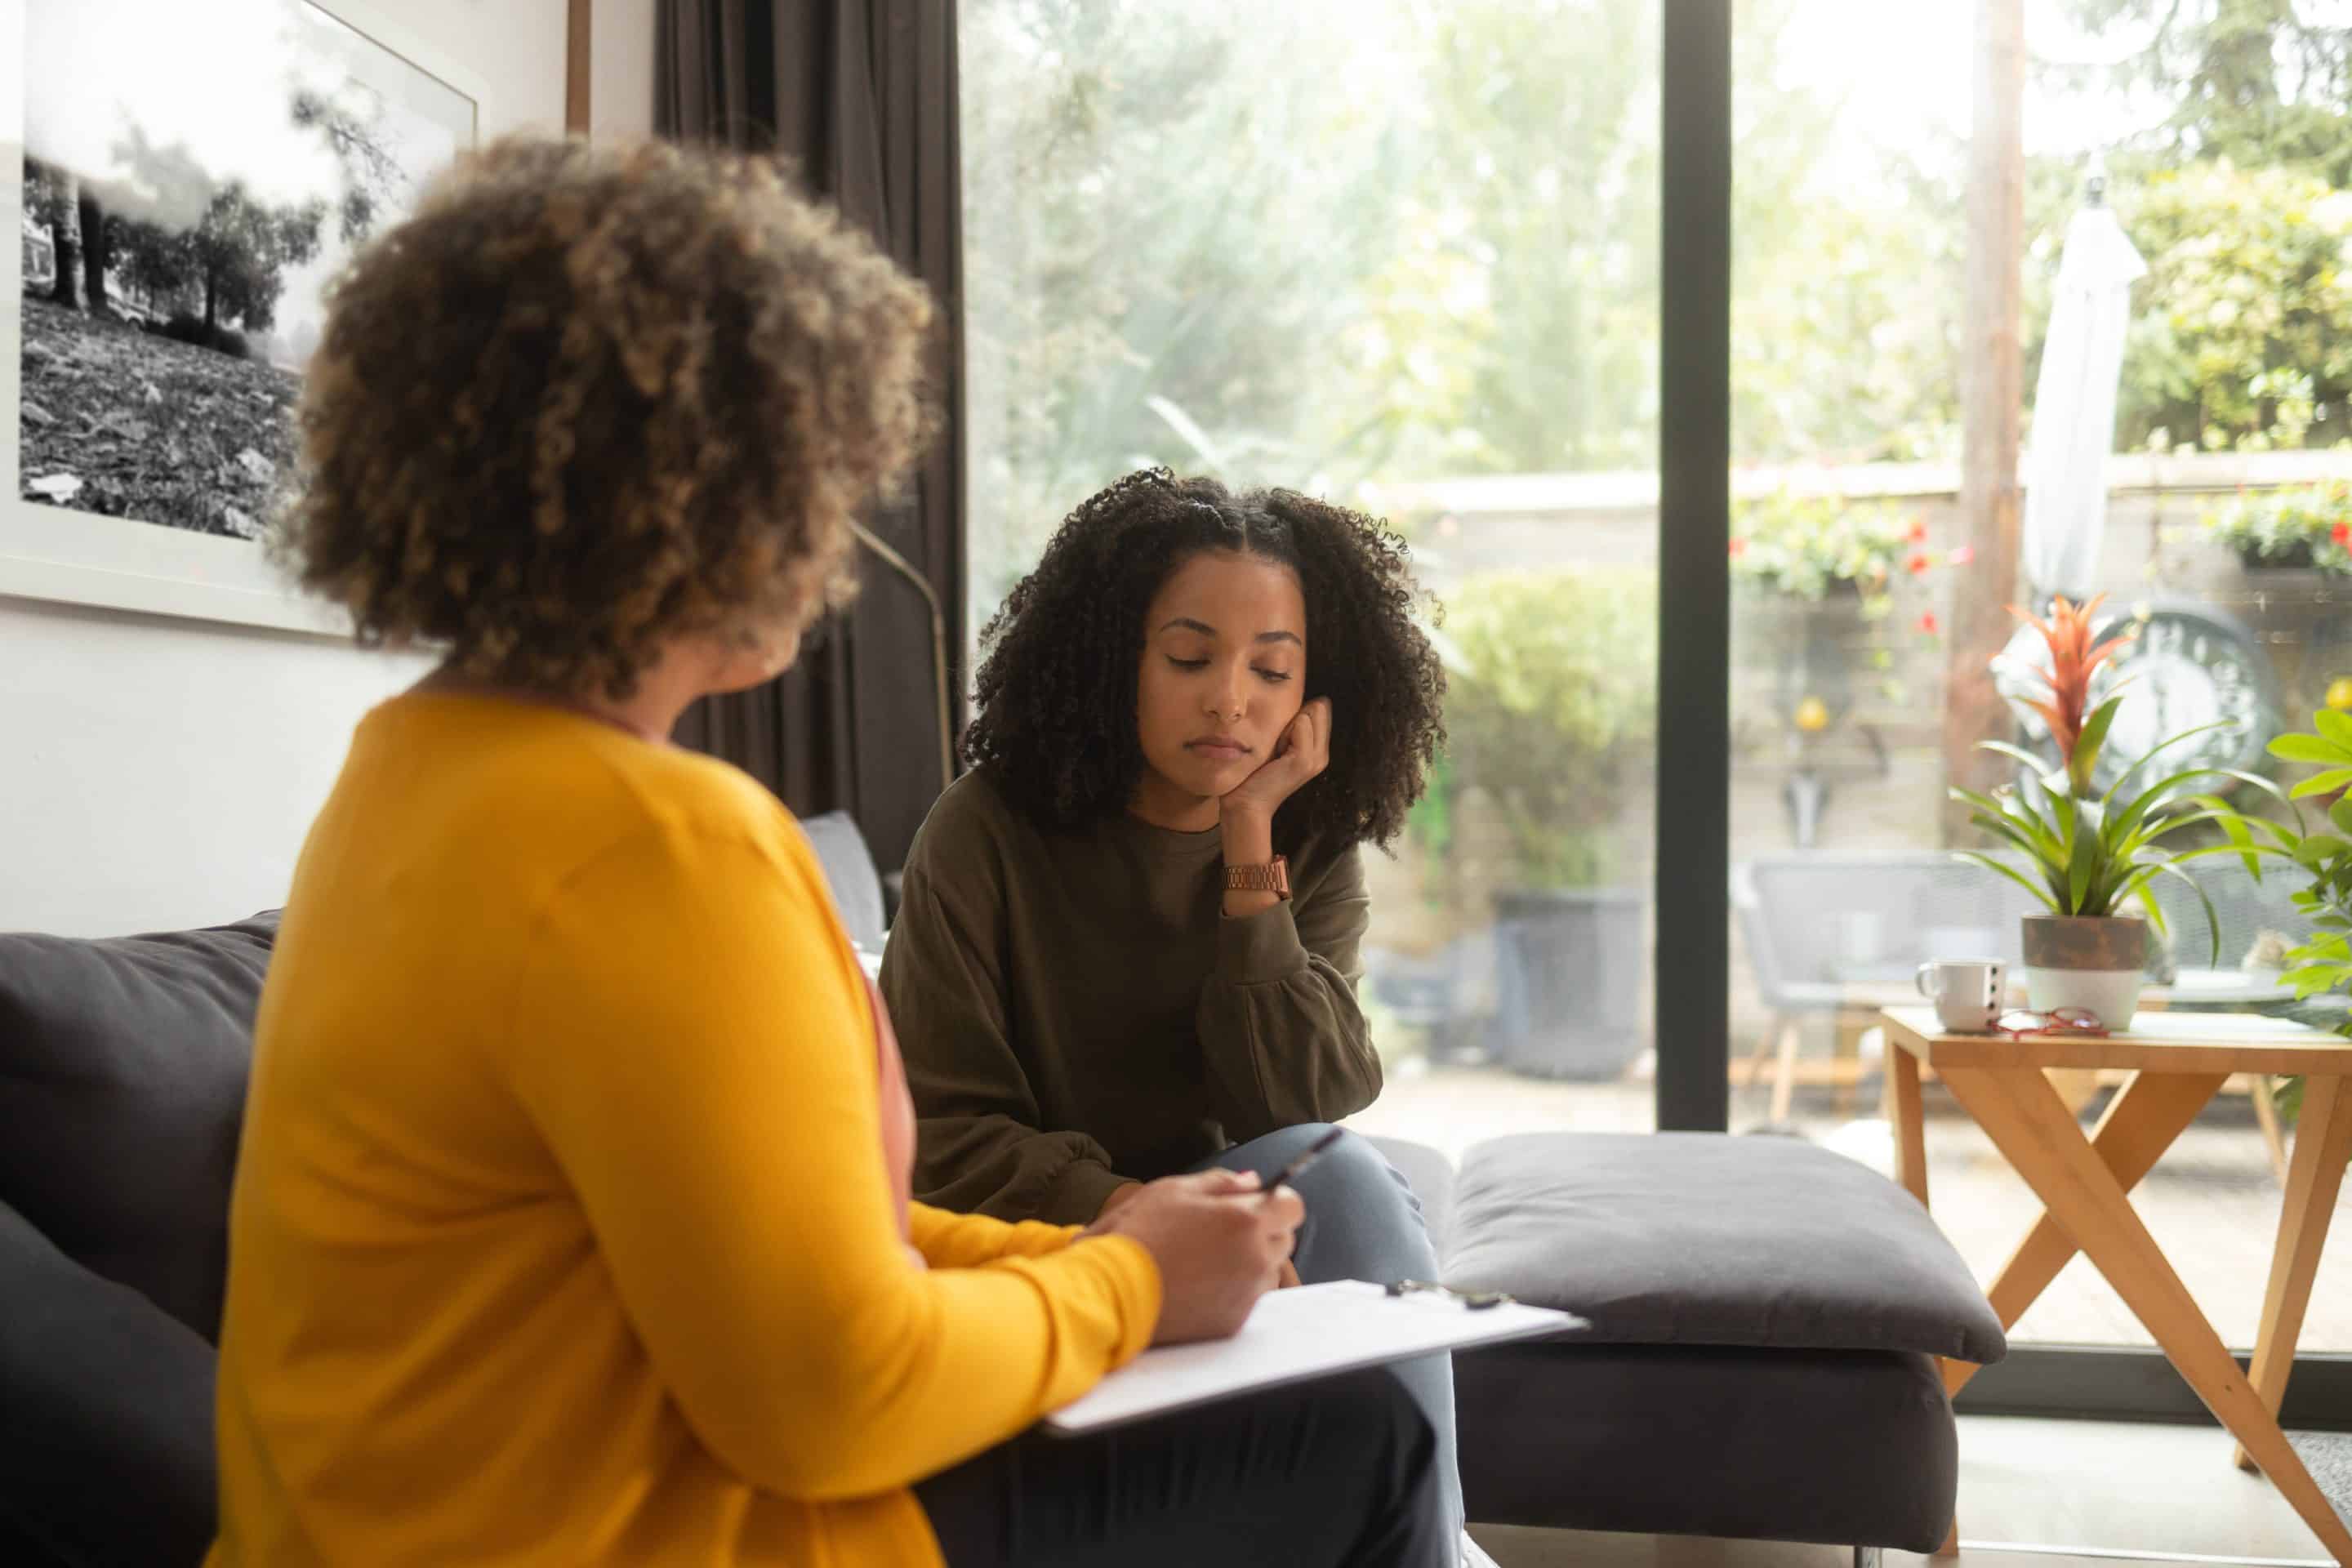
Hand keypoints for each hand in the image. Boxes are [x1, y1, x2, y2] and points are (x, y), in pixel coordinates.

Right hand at [1085, 1170, 1304, 1344]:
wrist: (1111, 1291)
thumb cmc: (1139, 1233)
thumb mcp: (1174, 1190)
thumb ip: (1221, 1182)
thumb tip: (1253, 1182)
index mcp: (1246, 1220)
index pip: (1293, 1206)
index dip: (1276, 1202)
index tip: (1255, 1204)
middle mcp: (1256, 1258)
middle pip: (1284, 1239)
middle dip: (1264, 1231)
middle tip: (1223, 1230)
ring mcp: (1247, 1294)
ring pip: (1268, 1270)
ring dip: (1251, 1262)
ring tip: (1207, 1259)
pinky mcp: (1234, 1322)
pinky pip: (1248, 1298)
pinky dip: (1234, 1289)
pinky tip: (1200, 1283)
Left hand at [1219, 697, 1331, 825]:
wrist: (1247, 805)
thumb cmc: (1255, 774)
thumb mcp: (1278, 745)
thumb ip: (1292, 726)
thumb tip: (1301, 700)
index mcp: (1318, 750)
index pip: (1322, 708)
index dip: (1300, 713)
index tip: (1282, 738)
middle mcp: (1322, 755)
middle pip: (1320, 707)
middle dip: (1296, 716)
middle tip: (1278, 744)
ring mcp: (1316, 758)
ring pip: (1311, 712)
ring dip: (1288, 724)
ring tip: (1276, 749)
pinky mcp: (1304, 760)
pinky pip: (1301, 723)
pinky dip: (1284, 731)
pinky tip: (1275, 753)